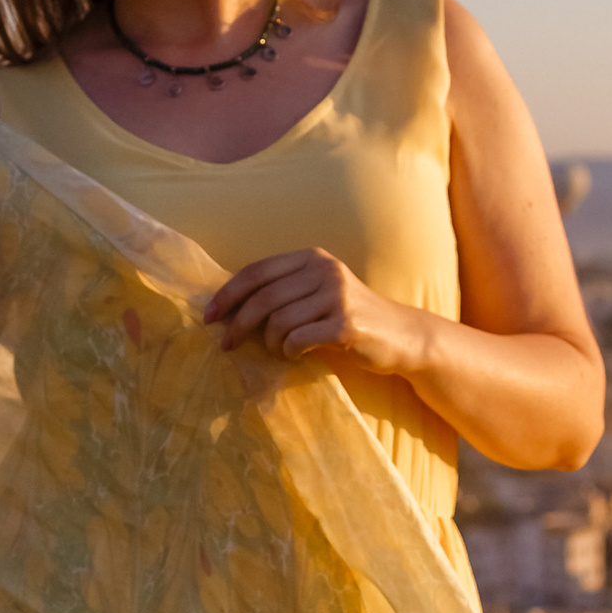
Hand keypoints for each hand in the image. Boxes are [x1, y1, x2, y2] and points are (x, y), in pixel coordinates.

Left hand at [204, 245, 420, 375]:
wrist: (402, 335)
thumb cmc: (349, 317)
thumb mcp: (318, 292)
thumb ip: (283, 292)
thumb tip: (227, 308)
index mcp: (312, 258)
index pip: (257, 271)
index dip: (228, 294)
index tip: (209, 316)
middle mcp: (324, 270)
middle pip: (263, 298)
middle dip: (238, 324)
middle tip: (228, 344)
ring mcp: (337, 296)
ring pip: (278, 322)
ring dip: (271, 343)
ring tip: (281, 350)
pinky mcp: (346, 324)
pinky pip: (298, 339)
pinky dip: (290, 352)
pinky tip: (296, 354)